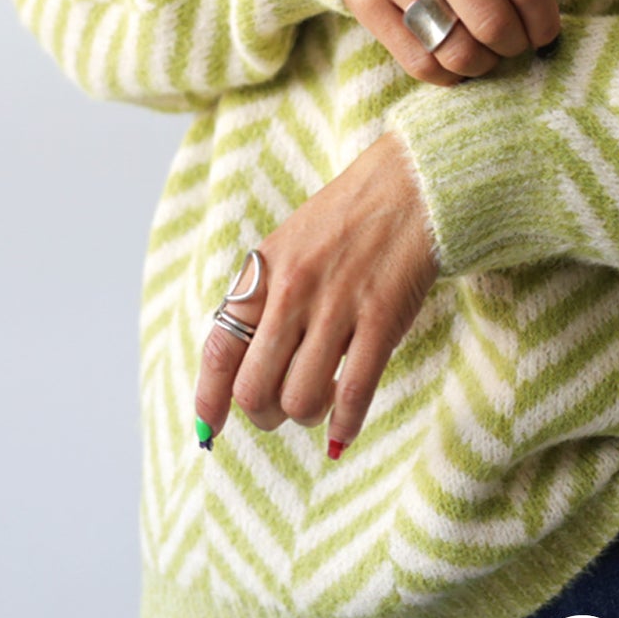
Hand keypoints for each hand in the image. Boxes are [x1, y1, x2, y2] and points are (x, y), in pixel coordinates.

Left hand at [194, 130, 439, 459]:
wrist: (409, 185)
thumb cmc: (347, 218)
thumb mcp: (287, 247)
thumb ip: (264, 297)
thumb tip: (245, 361)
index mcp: (263, 275)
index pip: (219, 351)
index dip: (210, 401)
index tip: (210, 431)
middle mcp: (291, 294)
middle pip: (254, 389)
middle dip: (265, 414)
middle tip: (282, 408)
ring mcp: (336, 308)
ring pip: (301, 399)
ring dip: (307, 415)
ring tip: (321, 401)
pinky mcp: (380, 320)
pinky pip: (353, 393)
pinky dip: (345, 424)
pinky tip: (345, 429)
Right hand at [337, 0, 561, 84]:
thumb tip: (537, 20)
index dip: (544, 19)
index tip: (544, 32)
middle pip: (492, 20)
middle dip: (514, 44)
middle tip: (513, 43)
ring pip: (457, 49)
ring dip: (482, 64)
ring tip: (483, 54)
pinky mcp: (364, 2)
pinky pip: (419, 62)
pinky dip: (447, 75)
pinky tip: (452, 63)